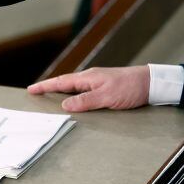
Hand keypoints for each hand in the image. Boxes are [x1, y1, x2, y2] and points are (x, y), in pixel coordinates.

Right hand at [27, 65, 149, 111]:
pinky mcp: (105, 88)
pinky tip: (75, 101)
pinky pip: (83, 92)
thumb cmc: (130, 87)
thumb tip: (65, 105)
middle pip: (65, 83)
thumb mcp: (107, 96)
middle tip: (35, 93)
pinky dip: (74, 95)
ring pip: (74, 88)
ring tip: (50, 97)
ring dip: (61, 92)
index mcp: (88, 78)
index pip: (61, 82)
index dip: (45, 86)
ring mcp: (98, 83)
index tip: (31, 89)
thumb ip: (86, 101)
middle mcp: (91, 79)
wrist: (151, 83)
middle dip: (49, 88)